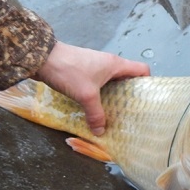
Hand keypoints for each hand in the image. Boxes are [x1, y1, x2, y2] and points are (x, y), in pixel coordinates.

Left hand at [34, 41, 149, 134]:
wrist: (41, 58)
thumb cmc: (69, 71)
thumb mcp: (86, 96)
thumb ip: (96, 114)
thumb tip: (101, 131)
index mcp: (116, 65)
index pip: (142, 70)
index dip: (147, 83)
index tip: (146, 98)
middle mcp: (109, 64)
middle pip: (128, 78)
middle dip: (130, 94)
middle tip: (131, 111)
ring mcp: (96, 66)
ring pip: (113, 82)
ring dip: (115, 95)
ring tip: (115, 112)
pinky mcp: (85, 70)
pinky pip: (100, 83)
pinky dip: (101, 94)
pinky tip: (97, 106)